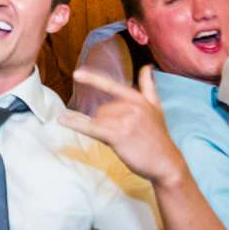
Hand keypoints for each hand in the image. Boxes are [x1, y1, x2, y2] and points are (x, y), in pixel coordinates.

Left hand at [59, 67, 187, 186]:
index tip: (76, 74)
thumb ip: (148, 86)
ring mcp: (124, 121)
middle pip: (102, 110)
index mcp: (138, 98)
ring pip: (98, 121)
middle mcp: (131, 106)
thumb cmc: (158, 137)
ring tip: (123, 142)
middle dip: (107, 124)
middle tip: (126, 136)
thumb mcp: (156, 108)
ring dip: (104, 132)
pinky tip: (62, 120)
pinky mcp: (118, 135)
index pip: (111, 86)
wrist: (166, 163)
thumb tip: (147, 66)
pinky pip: (91, 128)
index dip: (93, 79)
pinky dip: (75, 124)